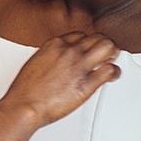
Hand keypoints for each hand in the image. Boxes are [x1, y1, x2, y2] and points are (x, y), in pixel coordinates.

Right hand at [2, 32, 120, 125]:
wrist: (25, 106)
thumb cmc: (25, 91)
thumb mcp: (35, 63)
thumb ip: (50, 58)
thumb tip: (57, 62)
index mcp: (55, 44)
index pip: (80, 35)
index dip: (88, 42)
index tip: (89, 49)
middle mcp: (69, 51)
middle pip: (97, 37)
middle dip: (103, 45)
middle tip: (106, 54)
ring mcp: (79, 65)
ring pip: (107, 46)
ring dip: (113, 52)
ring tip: (111, 60)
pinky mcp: (87, 83)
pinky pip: (110, 70)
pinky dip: (115, 72)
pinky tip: (112, 76)